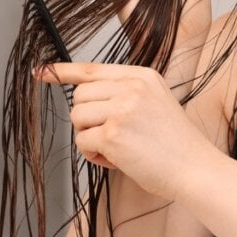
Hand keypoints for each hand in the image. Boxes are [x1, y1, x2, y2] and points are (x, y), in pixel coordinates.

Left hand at [37, 62, 213, 200]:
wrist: (194, 168)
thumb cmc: (174, 144)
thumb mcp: (155, 102)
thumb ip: (125, 94)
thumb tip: (84, 97)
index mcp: (142, 76)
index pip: (93, 68)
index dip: (63, 72)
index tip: (41, 72)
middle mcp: (132, 87)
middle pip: (80, 96)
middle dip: (87, 119)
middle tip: (112, 135)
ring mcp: (122, 109)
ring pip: (77, 118)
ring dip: (89, 137)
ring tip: (116, 148)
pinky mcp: (114, 134)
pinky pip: (82, 142)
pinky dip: (93, 155)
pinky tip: (116, 160)